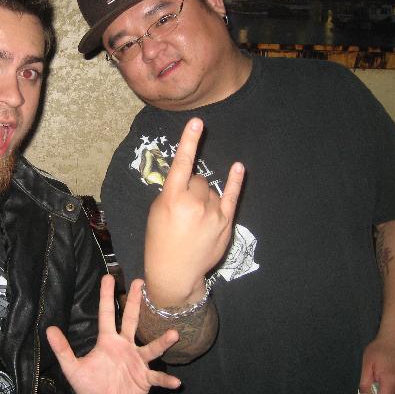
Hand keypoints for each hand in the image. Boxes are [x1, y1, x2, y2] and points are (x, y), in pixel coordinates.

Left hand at [46, 275, 179, 393]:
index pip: (106, 314)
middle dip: (135, 302)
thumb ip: (63, 349)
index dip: (106, 296)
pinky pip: (156, 377)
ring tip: (173, 334)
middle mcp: (125, 346)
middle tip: (141, 282)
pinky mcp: (144, 378)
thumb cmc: (90, 386)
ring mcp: (137, 361)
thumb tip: (49, 329)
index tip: (108, 277)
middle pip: (131, 320)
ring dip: (162, 342)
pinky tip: (176, 381)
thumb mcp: (73, 368)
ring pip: (151, 348)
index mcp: (108, 341)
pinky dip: (165, 379)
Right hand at [144, 117, 243, 305]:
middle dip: (191, 187)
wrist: (175, 271)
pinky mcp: (226, 222)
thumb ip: (172, 191)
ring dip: (204, 197)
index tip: (197, 122)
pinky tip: (238, 168)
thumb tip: (189, 178)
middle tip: (183, 208)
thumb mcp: (156, 212)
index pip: (181, 164)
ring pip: (211, 189)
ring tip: (194, 219)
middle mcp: (194, 203)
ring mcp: (212, 212)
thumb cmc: (160, 240)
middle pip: (198, 179)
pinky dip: (235, 181)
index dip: (189, 141)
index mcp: (171, 199)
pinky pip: (232, 196)